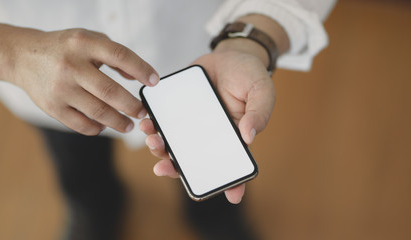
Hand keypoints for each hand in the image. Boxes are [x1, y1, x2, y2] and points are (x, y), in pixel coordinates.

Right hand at [8, 28, 158, 134]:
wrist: (23, 57)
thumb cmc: (65, 49)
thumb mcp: (89, 41)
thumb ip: (115, 55)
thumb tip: (139, 76)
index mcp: (83, 44)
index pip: (119, 56)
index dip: (141, 69)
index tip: (154, 82)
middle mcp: (71, 65)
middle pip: (110, 92)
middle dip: (132, 106)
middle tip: (142, 112)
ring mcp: (60, 88)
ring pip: (98, 112)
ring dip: (119, 122)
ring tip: (129, 124)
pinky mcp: (52, 107)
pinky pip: (81, 125)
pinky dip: (97, 128)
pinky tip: (105, 126)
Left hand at [139, 39, 274, 203]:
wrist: (231, 55)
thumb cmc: (250, 76)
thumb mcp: (262, 91)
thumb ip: (259, 113)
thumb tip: (248, 136)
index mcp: (234, 137)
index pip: (233, 165)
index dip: (233, 183)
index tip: (232, 196)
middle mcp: (211, 135)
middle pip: (194, 160)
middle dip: (177, 168)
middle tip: (163, 167)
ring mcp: (193, 123)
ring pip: (175, 144)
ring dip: (161, 148)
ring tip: (152, 141)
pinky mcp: (180, 108)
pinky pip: (165, 121)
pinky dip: (154, 125)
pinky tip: (148, 122)